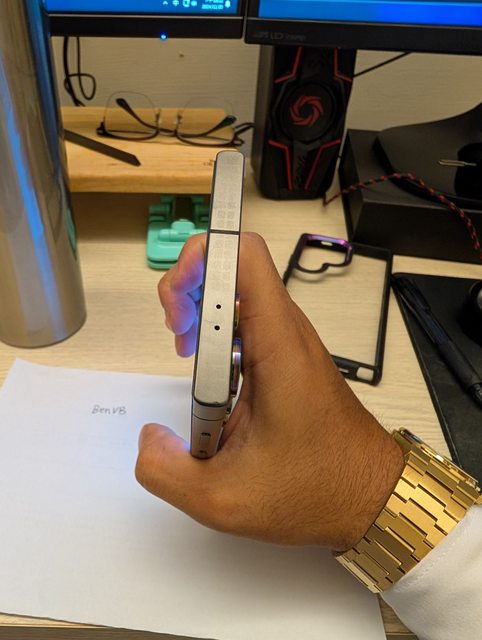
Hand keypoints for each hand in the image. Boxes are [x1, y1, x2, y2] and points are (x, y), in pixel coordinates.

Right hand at [136, 232, 403, 550]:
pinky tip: (210, 374)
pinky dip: (220, 335)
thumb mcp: (225, 497)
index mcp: (278, 346)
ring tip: (185, 350)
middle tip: (177, 334)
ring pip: (241, 294)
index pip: (244, 255)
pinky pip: (250, 325)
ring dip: (203, 311)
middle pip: (235, 266)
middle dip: (191, 286)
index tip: (177, 304)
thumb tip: (148, 437)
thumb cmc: (315, 490)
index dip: (200, 258)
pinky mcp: (290, 359)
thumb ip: (165, 471)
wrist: (371, 496)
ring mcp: (291, 344)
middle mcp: (288, 333)